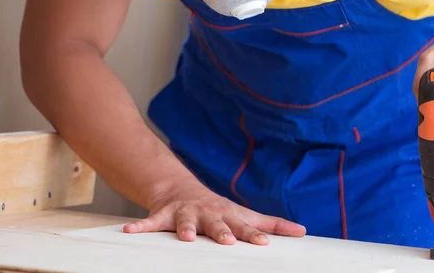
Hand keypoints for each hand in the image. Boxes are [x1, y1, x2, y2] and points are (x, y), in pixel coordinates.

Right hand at [123, 179, 305, 244]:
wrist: (183, 189)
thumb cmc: (220, 209)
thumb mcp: (245, 214)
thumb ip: (272, 223)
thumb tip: (303, 232)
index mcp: (229, 216)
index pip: (244, 227)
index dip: (254, 235)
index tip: (264, 245)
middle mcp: (209, 213)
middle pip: (217, 223)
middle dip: (222, 232)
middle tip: (227, 242)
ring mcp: (187, 212)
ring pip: (185, 221)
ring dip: (185, 228)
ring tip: (185, 237)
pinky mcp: (165, 214)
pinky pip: (150, 222)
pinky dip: (141, 227)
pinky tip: (129, 232)